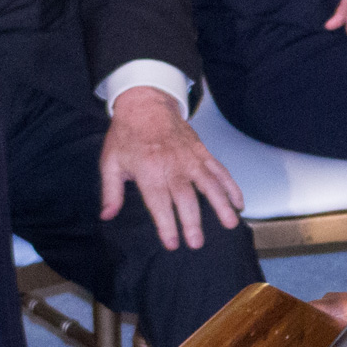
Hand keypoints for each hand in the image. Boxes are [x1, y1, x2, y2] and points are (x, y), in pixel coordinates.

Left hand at [97, 88, 243, 251]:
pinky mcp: (203, 152)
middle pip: (186, 196)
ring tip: (230, 223)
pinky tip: (239, 202)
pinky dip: (231, 186)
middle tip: (197, 243)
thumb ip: (111, 191)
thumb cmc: (127, 134)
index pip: (158, 201)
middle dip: (192, 221)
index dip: (166, 224)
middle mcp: (172, 164)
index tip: (172, 243)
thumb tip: (107, 215)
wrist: (145, 103)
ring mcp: (191, 158)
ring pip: (209, 183)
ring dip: (221, 204)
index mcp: (148, 169)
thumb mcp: (110, 162)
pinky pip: (220, 171)